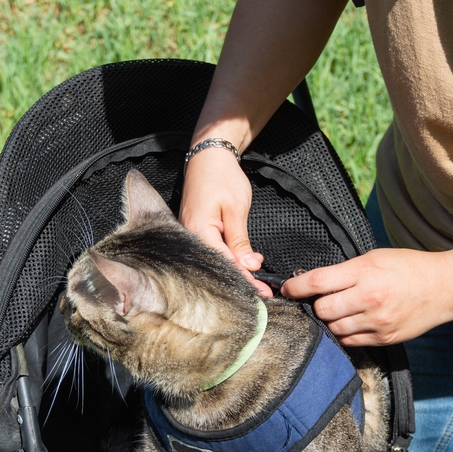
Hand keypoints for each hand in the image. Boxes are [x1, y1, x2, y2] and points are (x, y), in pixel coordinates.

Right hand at [180, 148, 271, 296]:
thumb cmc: (221, 178)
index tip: (262, 293)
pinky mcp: (195, 230)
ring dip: (235, 271)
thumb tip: (249, 266)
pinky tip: (241, 266)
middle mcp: (190, 235)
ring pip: (214, 260)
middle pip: (217, 266)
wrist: (209, 157)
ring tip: (256, 285)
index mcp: (198, 231)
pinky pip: (211, 250)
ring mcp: (190, 233)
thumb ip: (240, 241)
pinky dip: (227, 259)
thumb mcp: (236, 210)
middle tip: (262, 294)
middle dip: (241, 280)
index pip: (224, 263)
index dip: (244, 280)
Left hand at [280, 248, 452, 344]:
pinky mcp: (384, 338)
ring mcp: (377, 321)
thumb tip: (315, 283)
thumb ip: (345, 271)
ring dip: (330, 321)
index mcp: (365, 272)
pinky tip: (350, 323)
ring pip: (334, 328)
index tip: (286, 289)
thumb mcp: (374, 257)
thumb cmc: (408, 267)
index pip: (318, 282)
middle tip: (321, 301)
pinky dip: (344, 333)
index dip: (295, 287)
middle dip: (315, 306)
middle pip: (322, 310)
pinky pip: (350, 341)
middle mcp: (369, 298)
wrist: (445, 287)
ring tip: (339, 311)